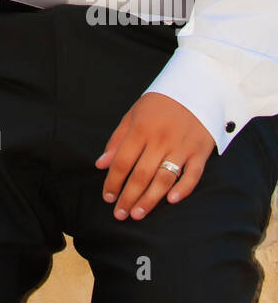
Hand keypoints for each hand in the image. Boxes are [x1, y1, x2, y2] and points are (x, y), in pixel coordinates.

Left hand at [95, 91, 215, 220]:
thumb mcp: (133, 114)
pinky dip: (183, 189)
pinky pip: (193, 175)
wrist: (196, 87)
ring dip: (150, 199)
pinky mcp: (201, 152)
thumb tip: (101, 164)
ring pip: (164, 179)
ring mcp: (182, 147)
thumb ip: (117, 139)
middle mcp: (161, 139)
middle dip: (128, 197)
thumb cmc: (160, 104)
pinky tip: (171, 201)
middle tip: (120, 215)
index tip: (107, 198)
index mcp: (141, 129)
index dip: (113, 182)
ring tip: (137, 214)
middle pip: (141, 175)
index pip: (122, 162)